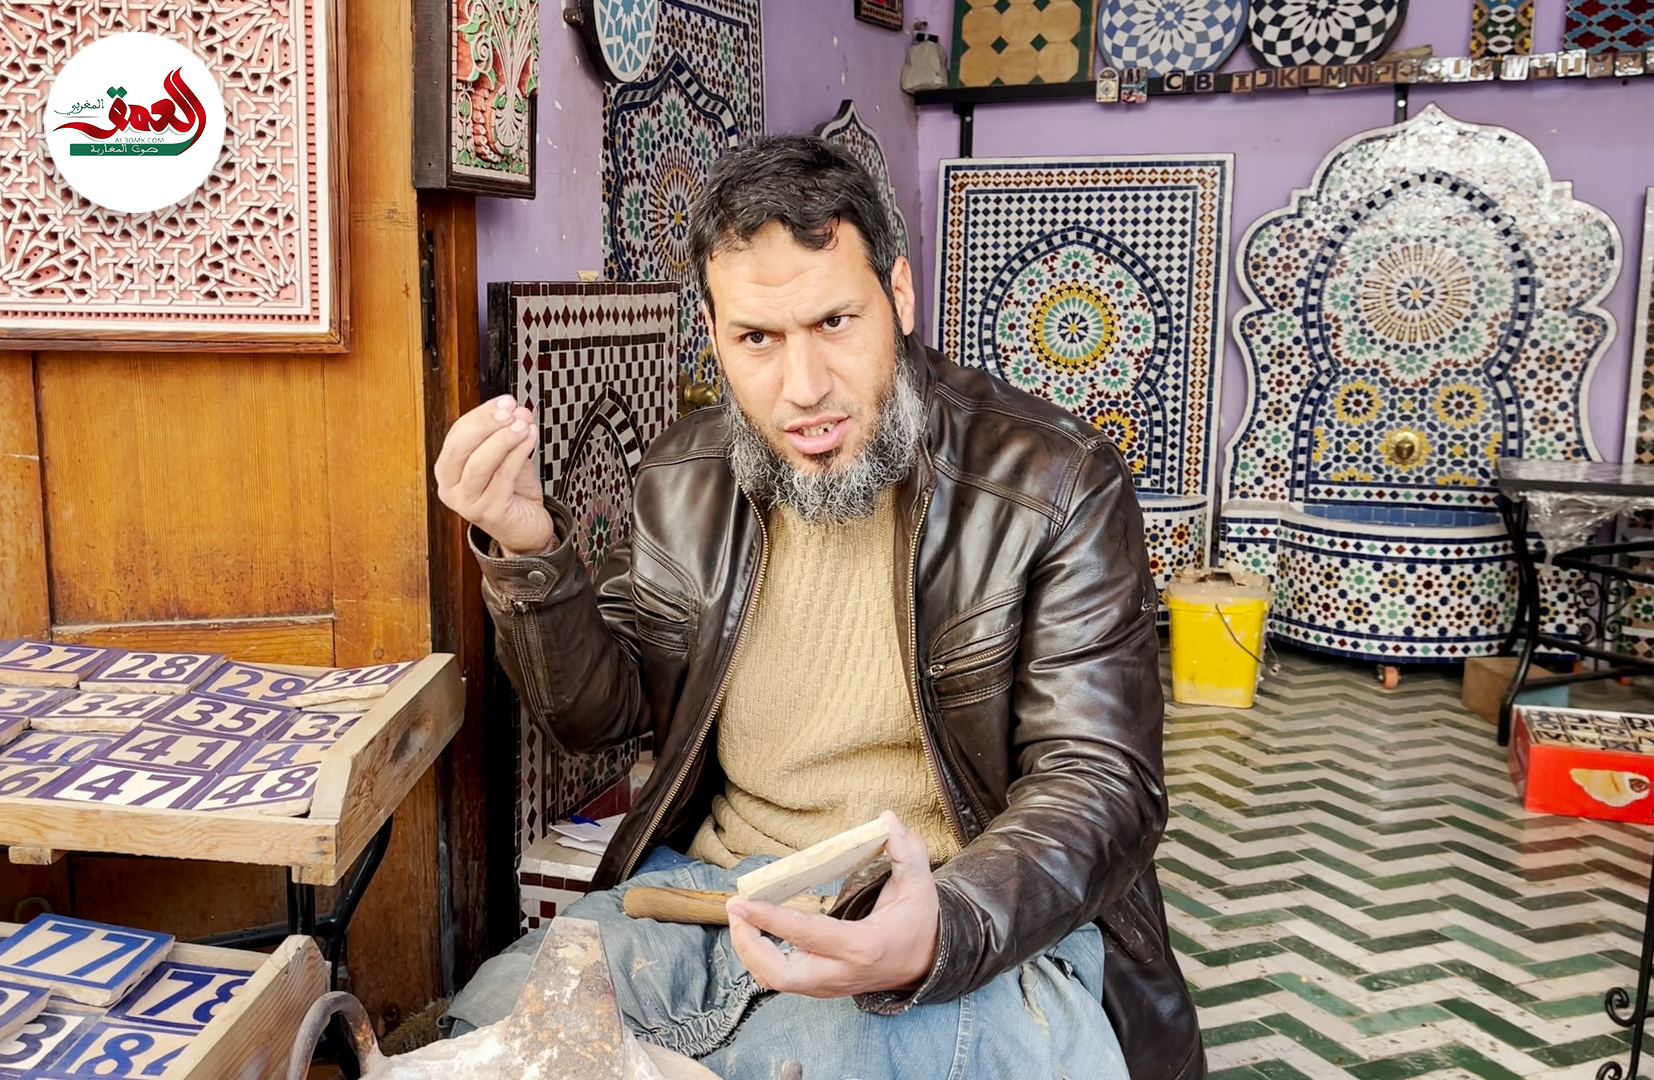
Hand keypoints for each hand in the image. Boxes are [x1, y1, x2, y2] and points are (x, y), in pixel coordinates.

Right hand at [434, 395, 555, 555]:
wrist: (526, 528)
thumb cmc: (512, 493)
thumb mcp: (504, 458)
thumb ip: (505, 434)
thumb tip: (515, 409)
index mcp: (447, 472)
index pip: (456, 435)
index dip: (480, 414)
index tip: (503, 401)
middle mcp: (450, 489)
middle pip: (460, 448)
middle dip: (486, 424)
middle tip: (510, 411)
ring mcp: (467, 504)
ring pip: (479, 463)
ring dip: (503, 438)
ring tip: (523, 424)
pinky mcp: (489, 512)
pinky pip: (502, 476)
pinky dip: (517, 452)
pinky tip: (529, 438)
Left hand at [726, 812, 939, 998]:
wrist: (928, 963)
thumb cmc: (919, 921)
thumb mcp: (919, 884)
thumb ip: (908, 851)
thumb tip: (888, 820)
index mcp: (862, 946)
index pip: (806, 935)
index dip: (770, 919)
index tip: (741, 901)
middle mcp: (840, 972)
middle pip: (779, 974)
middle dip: (748, 945)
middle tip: (736, 910)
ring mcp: (830, 985)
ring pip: (775, 981)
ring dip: (749, 951)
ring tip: (741, 915)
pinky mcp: (822, 987)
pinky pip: (782, 979)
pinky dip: (761, 958)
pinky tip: (755, 930)